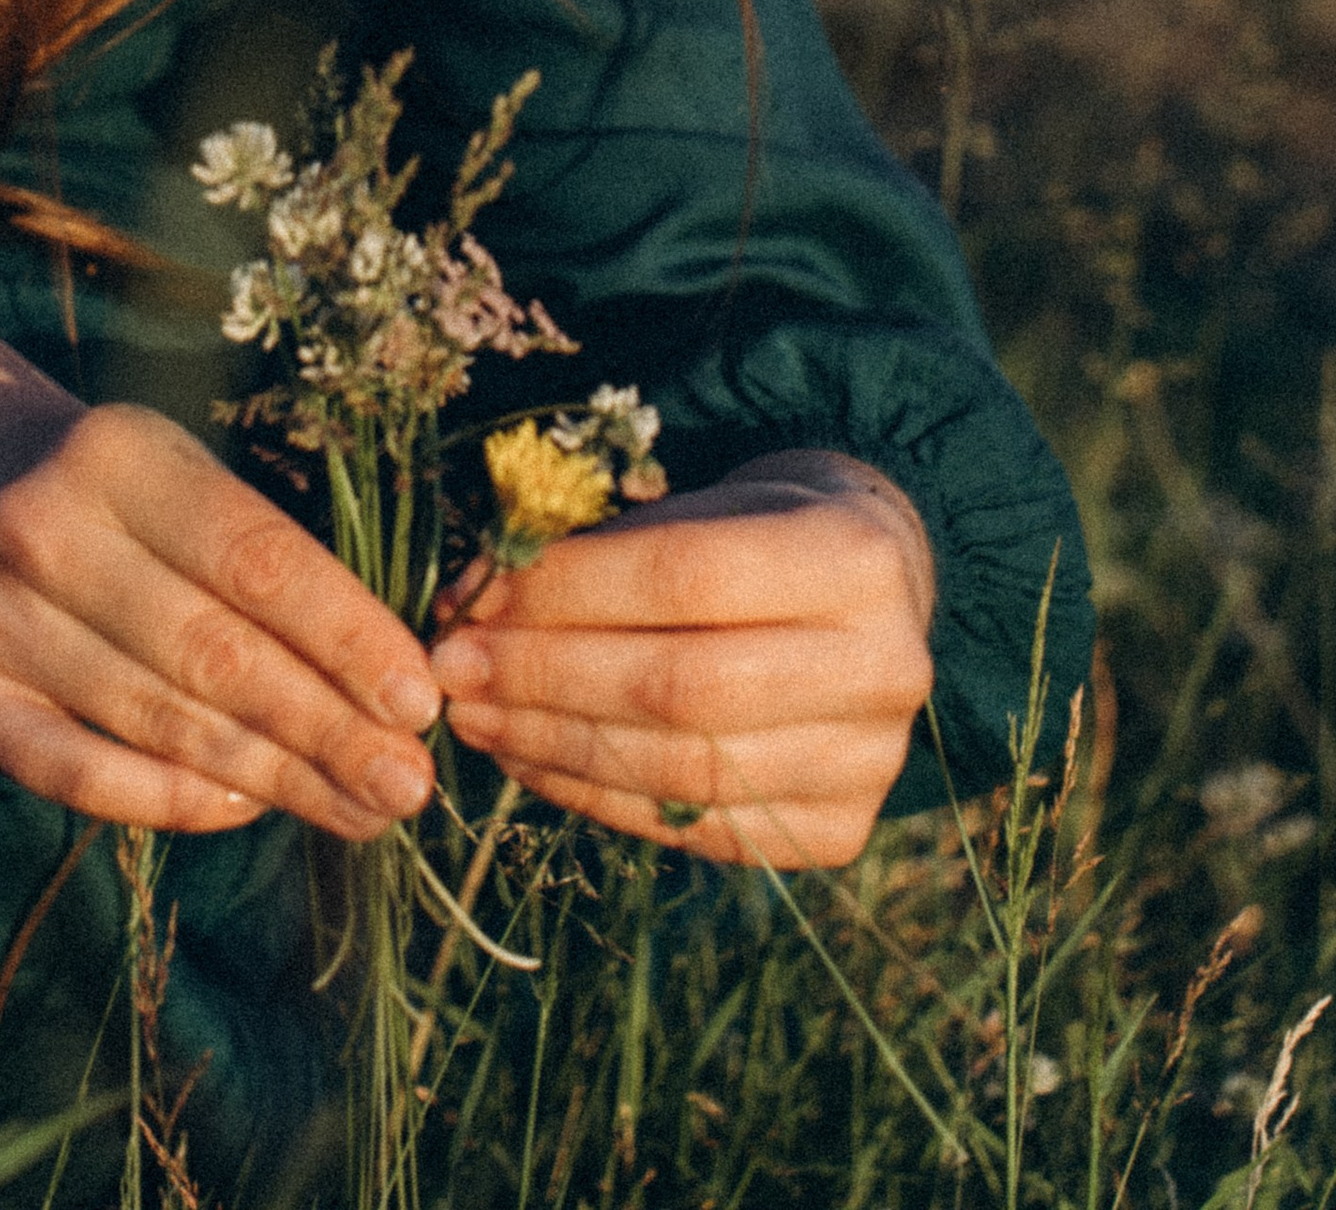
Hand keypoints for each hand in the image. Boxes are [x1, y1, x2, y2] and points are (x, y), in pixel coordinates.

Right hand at [0, 163, 439, 841]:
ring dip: (275, 779)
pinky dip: (173, 801)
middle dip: (327, 729)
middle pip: (214, 654)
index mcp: (119, 453)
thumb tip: (395, 683)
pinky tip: (251, 808)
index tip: (423, 699)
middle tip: (409, 786)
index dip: (346, 635)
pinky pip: (81, 774)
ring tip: (361, 810)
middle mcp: (42, 531)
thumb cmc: (122, 490)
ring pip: (159, 721)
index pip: (254, 558)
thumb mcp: (190, 475)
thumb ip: (277, 559)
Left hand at [424, 450, 933, 866]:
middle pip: (682, 686)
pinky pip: (693, 829)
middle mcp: (882, 667)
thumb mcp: (696, 502)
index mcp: (856, 557)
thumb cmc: (758, 532)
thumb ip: (596, 549)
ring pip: (683, 771)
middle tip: (453, 670)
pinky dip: (597, 797)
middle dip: (545, 678)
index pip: (685, 577)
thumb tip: (473, 602)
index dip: (567, 591)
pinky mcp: (838, 833)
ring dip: (555, 746)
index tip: (475, 598)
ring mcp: (869, 763)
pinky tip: (532, 762)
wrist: (872, 600)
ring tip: (475, 718)